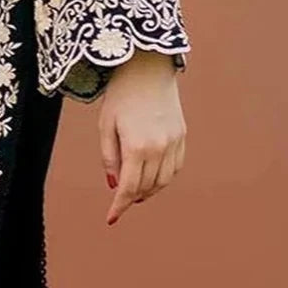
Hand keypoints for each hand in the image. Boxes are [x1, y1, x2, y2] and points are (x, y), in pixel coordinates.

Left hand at [100, 50, 186, 223]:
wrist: (147, 68)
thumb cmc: (121, 96)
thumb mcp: (106, 126)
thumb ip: (109, 158)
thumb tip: (113, 185)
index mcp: (136, 146)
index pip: (128, 187)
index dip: (118, 206)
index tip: (111, 219)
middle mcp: (159, 147)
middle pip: (146, 187)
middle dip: (132, 198)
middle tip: (121, 201)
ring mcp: (174, 142)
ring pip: (163, 180)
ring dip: (149, 191)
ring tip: (136, 192)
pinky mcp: (182, 135)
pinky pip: (175, 167)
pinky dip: (164, 177)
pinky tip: (153, 177)